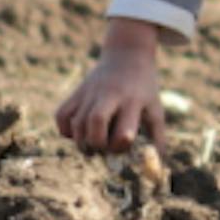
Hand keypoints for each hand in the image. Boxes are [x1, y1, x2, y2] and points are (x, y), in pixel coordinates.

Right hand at [56, 21, 166, 154]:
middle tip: (102, 148)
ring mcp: (90, 92)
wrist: (127, 54)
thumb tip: (158, 164)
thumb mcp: (155, 108)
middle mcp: (109, 95)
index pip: (123, 132)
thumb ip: (157, 137)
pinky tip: (79, 131)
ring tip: (92, 144)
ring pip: (76, 123)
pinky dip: (65, 130)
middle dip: (96, 144)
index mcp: (132, 101)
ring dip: (82, 142)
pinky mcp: (76, 92)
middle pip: (95, 122)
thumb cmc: (144, 88)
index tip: (123, 144)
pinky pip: (61, 115)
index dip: (120, 146)